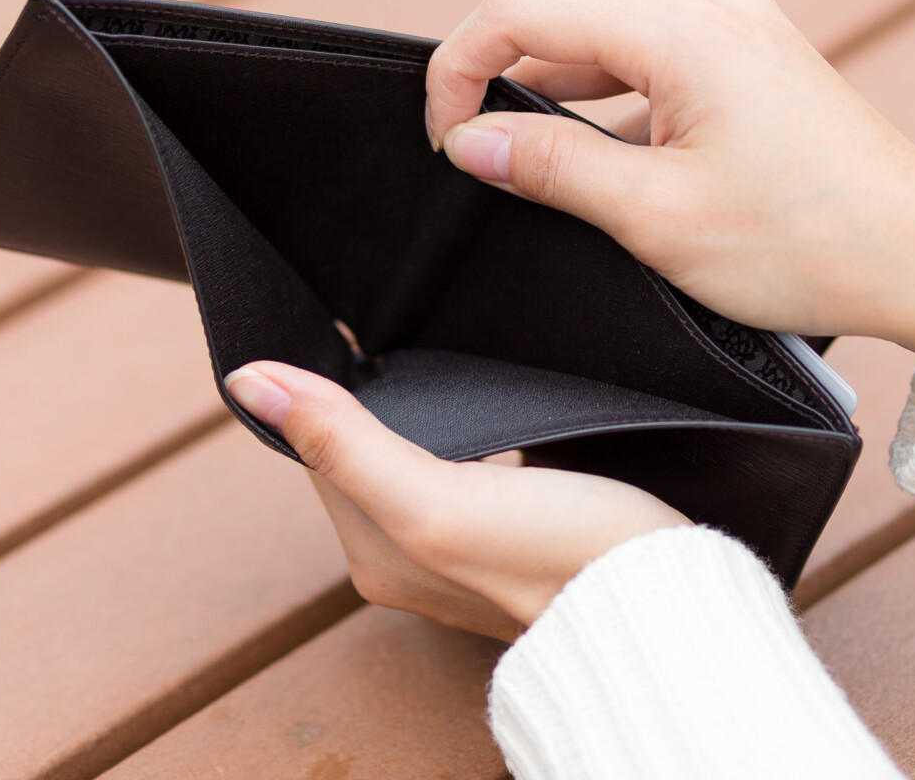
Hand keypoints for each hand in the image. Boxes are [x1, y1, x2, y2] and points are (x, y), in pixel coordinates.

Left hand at [225, 361, 689, 639]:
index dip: (322, 385)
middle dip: (376, 391)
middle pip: (366, 448)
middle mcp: (408, 553)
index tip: (337, 321)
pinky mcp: (518, 527)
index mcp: (373, 552)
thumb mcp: (435, 495)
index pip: (320, 447)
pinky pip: (474, 461)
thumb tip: (248, 382)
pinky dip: (478, 424)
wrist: (666, 596)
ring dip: (431, 404)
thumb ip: (345, 442)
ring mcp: (466, 543)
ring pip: (422, 450)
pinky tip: (501, 399)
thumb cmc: (558, 553)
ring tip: (444, 346)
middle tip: (390, 319)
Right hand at [424, 0, 914, 365]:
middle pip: (567, 30)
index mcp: (684, 31)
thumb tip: (466, 140)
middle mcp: (715, 10)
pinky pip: (664, 76)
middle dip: (511, 95)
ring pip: (615, 58)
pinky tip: (628, 188)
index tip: (443, 138)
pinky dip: (625, 121)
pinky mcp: (763, 67)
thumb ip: (549, 168)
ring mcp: (745, 34)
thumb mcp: (655, 217)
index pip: (522, 11)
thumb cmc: (807, 246)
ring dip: (571, 115)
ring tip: (563, 194)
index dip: (458, 67)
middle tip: (483, 173)